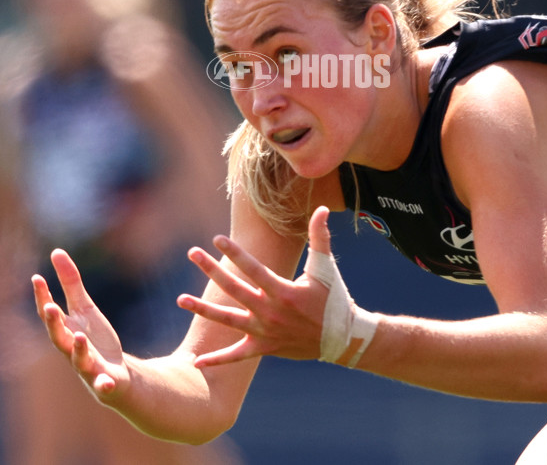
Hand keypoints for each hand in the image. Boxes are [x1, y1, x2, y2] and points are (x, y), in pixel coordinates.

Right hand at [32, 249, 129, 400]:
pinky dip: (104, 384)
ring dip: (78, 350)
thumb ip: (71, 283)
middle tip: (49, 307)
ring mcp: (87, 368)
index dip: (42, 297)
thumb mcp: (85, 308)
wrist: (115, 374)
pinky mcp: (105, 382)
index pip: (50, 314)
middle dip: (53, 324)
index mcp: (66, 331)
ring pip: (79, 361)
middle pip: (59, 338)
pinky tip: (107, 382)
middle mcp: (71, 350)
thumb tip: (56, 252)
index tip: (37, 278)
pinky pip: (103, 385)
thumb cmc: (93, 340)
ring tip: (79, 336)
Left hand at [179, 206, 334, 367]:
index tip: (216, 239)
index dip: (235, 253)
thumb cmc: (334, 299)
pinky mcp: (264, 348)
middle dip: (211, 270)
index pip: (253, 269)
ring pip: (227, 320)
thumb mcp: (326, 267)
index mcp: (283, 292)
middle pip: (234, 289)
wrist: (343, 339)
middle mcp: (270, 312)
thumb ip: (320, 237)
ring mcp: (265, 332)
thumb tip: (323, 208)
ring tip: (180, 299)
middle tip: (192, 253)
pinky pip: (237, 356)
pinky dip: (217, 360)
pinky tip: (196, 362)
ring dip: (203, 309)